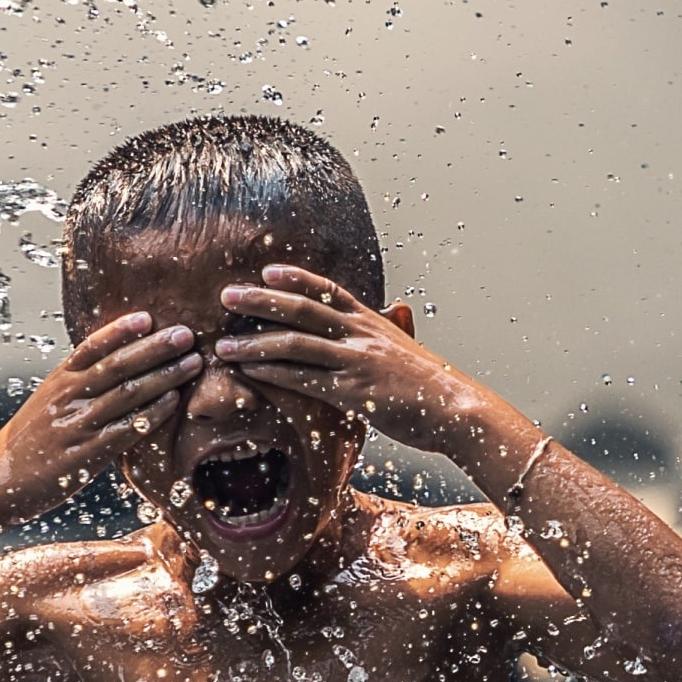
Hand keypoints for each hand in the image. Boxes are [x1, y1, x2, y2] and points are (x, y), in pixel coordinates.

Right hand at [0, 310, 202, 524]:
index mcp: (57, 382)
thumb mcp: (46, 405)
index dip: (120, 330)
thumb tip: (112, 367)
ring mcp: (76, 426)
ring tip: (192, 362)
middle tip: (186, 334)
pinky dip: (151, 414)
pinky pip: (124, 430)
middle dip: (155, 347)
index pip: (91, 347)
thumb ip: (76, 386)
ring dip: (164, 376)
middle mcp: (66, 398)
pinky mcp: (84, 456)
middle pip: (117, 364)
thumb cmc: (26, 445)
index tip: (148, 316)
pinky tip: (173, 403)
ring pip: (126, 393)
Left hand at [206, 267, 494, 457]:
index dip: (296, 279)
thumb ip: (395, 328)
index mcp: (373, 322)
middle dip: (260, 301)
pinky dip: (274, 374)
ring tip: (224, 346)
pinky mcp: (353, 391)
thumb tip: (396, 309)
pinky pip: (305, 379)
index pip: (329, 291)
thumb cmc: (433, 386)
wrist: (457, 410)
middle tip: (227, 296)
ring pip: (296, 344)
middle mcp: (361, 334)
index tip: (267, 271)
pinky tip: (250, 372)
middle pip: (303, 309)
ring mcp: (356, 361)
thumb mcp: (411, 348)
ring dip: (255, 343)